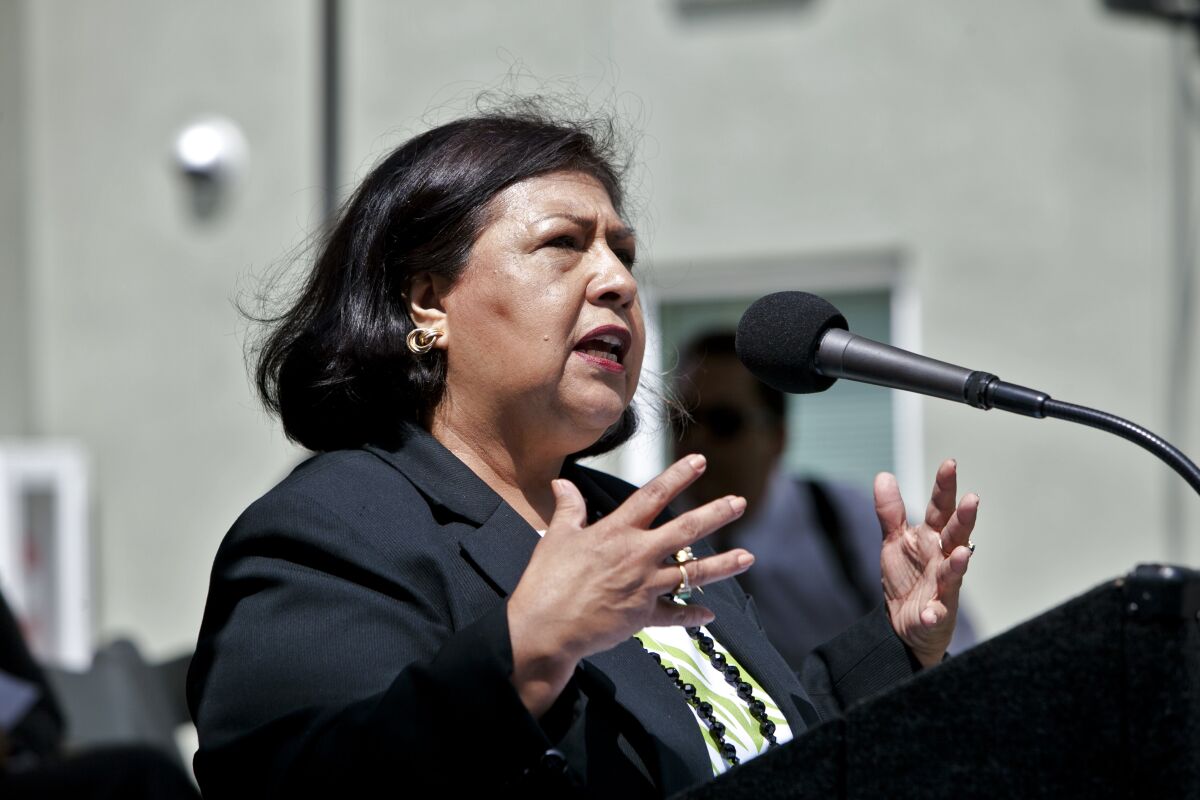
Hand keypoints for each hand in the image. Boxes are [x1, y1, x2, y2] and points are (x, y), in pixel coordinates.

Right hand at [507, 454, 753, 716]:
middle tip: (739, 503)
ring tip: (747, 557)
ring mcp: (645, 586)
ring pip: (693, 573)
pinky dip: (692, 615)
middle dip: (715, 514)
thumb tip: (562, 482)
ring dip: (723, 564)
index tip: (700, 461)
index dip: (678, 476)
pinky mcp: (643, 616)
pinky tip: (709, 614)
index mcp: (616, 532)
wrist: (545, 629)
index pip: (653, 496)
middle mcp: (638, 555)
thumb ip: (568, 508)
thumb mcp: (556, 538)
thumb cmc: (546, 582)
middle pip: (686, 530)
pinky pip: (675, 615)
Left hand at [875, 459, 977, 668]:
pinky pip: (937, 614)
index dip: (945, 487)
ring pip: (954, 573)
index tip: (950, 464)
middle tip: (973, 500)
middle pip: (956, 536)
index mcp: (932, 539)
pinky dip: (935, 613)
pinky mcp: (935, 615)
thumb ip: (891, 512)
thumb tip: (884, 475)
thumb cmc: (907, 578)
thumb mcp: (895, 541)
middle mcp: (942, 559)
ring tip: (964, 553)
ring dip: (959, 564)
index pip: (941, 509)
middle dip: (965, 519)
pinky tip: (931, 613)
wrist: (904, 623)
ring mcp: (942, 587)